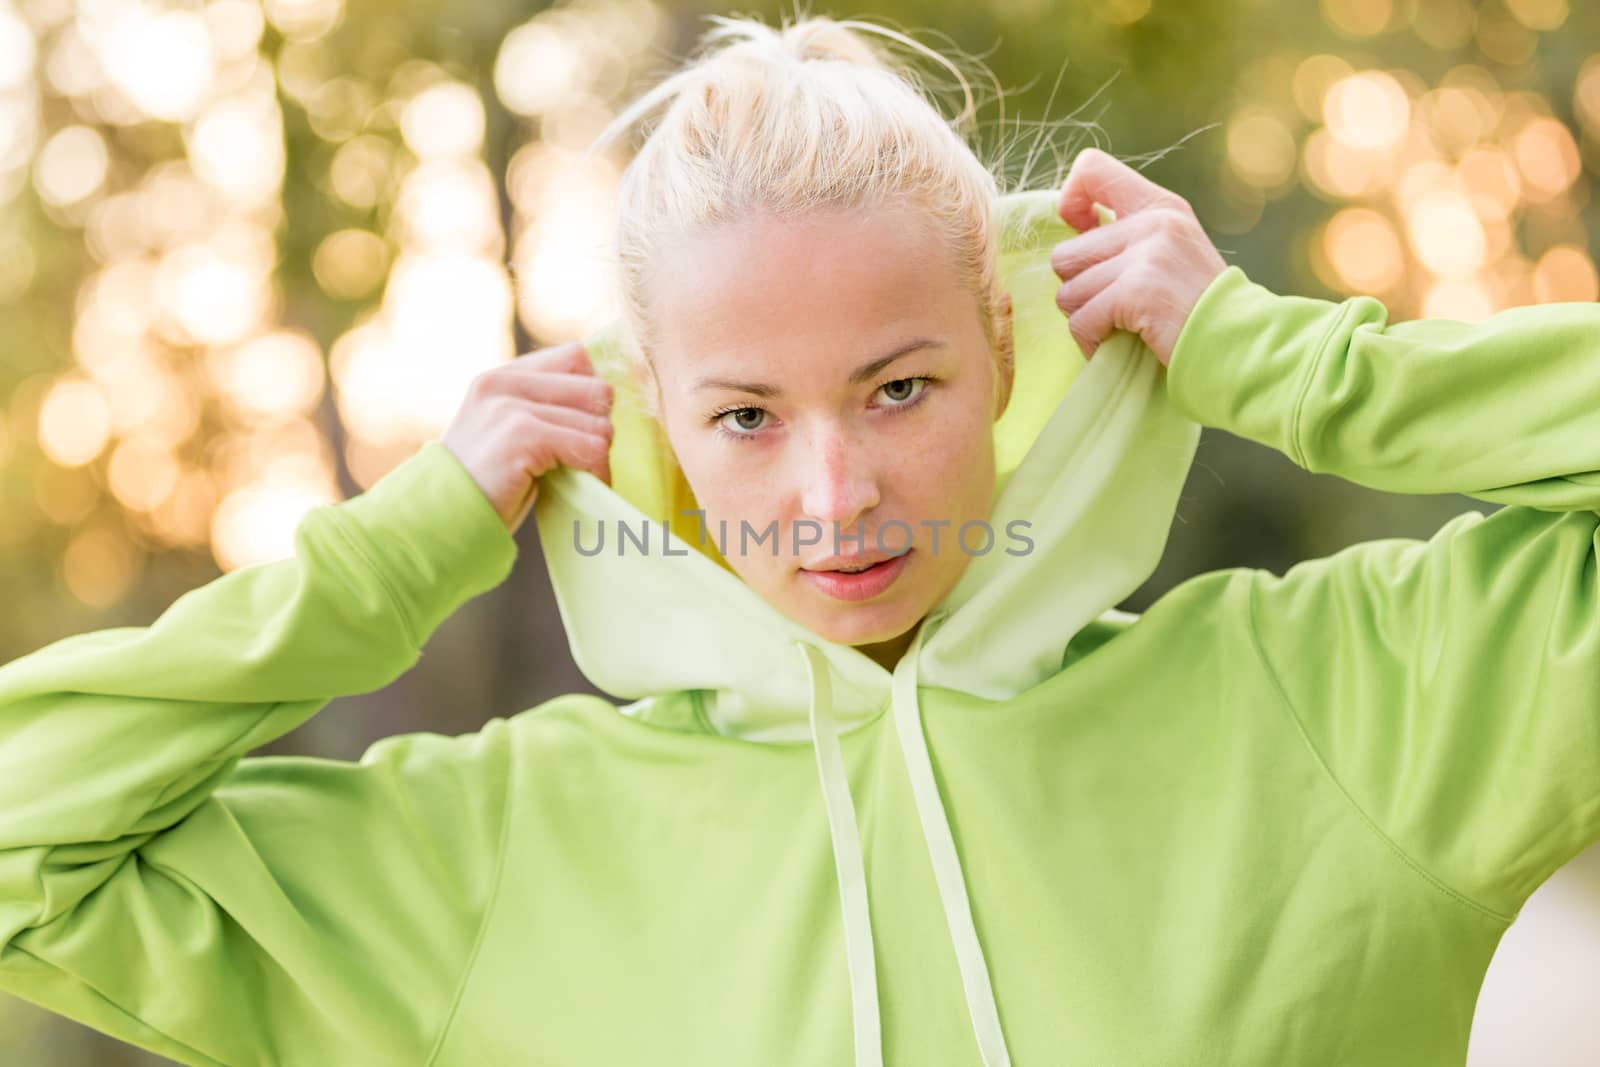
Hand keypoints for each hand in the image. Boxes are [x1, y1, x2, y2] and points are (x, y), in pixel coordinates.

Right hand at [440, 341, 613, 534]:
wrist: (442, 519)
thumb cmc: (486, 485)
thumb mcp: (506, 432)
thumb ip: (541, 408)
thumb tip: (603, 402)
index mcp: (502, 377)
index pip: (577, 356)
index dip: (592, 394)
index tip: (583, 427)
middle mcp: (505, 384)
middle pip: (596, 389)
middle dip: (600, 427)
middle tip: (584, 458)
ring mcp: (511, 408)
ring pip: (599, 424)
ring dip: (599, 457)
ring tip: (580, 476)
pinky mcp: (522, 436)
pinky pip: (590, 448)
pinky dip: (597, 472)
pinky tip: (584, 486)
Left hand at [1050, 148, 1226, 364]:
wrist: (1242, 345)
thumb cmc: (1198, 310)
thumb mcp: (1171, 253)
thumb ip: (1128, 237)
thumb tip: (1068, 241)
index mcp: (1160, 207)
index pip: (1091, 169)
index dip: (1070, 202)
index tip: (1081, 232)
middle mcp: (1153, 223)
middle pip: (1064, 255)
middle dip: (1079, 291)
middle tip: (1114, 309)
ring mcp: (1147, 256)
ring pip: (1068, 292)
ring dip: (1086, 320)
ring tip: (1122, 328)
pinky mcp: (1138, 291)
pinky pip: (1081, 321)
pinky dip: (1091, 342)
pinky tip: (1116, 346)